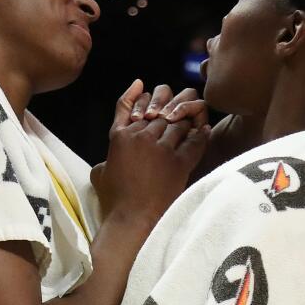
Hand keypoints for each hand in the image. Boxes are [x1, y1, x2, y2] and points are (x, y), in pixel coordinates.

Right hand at [97, 80, 210, 227]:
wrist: (132, 219)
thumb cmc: (114, 201)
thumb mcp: (99, 175)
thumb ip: (103, 161)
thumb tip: (104, 162)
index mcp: (119, 137)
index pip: (129, 107)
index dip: (137, 96)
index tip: (143, 85)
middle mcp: (140, 137)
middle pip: (158, 112)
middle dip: (169, 103)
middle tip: (179, 98)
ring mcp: (160, 148)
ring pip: (177, 123)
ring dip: (187, 117)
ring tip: (195, 110)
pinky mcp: (178, 162)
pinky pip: (193, 142)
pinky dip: (200, 135)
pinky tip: (205, 130)